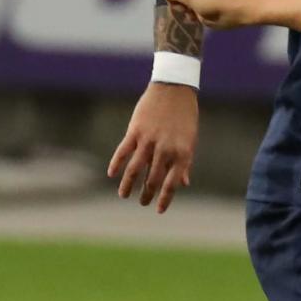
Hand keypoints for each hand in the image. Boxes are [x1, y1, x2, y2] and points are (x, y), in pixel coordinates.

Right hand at [108, 82, 198, 213]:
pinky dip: (116, 164)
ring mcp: (149, 141)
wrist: (174, 90)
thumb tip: (184, 183)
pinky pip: (123, 151)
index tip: (159, 210)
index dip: (165, 199)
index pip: (172, 183)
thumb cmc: (185, 116)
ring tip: (124, 195)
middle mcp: (165, 150)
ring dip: (128, 185)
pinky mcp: (135, 131)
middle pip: (152, 179)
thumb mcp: (190, 140)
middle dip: (146, 194)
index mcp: (182, 154)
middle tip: (141, 202)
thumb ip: (184, 162)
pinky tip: (111, 174)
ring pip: (135, 169)